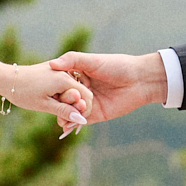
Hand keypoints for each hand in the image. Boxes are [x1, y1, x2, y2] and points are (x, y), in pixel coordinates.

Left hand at [0, 61, 96, 132]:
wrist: (5, 78)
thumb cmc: (23, 92)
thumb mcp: (44, 105)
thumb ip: (64, 111)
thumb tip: (81, 120)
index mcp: (65, 80)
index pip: (86, 96)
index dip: (83, 111)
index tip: (73, 123)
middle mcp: (64, 72)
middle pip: (80, 93)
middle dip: (75, 108)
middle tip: (62, 122)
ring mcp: (58, 71)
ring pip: (72, 89)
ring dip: (68, 102)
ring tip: (53, 112)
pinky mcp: (52, 71)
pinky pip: (64, 85)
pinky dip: (62, 95)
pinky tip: (51, 103)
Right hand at [49, 51, 166, 121]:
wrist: (140, 81)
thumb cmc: (118, 66)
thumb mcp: (93, 60)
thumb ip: (72, 60)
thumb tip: (51, 64)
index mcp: (79, 74)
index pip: (60, 82)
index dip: (53, 86)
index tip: (44, 89)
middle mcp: (81, 89)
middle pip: (64, 98)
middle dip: (58, 102)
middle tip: (54, 104)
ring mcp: (88, 103)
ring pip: (70, 110)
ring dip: (64, 114)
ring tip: (60, 116)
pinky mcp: (95, 115)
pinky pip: (81, 120)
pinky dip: (72, 123)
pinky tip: (66, 124)